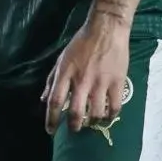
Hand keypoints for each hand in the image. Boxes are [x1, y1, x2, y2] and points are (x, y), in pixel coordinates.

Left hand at [43, 13, 131, 133]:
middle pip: (75, 111)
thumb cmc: (81, 43)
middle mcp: (81, 80)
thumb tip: (44, 99)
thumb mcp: (61, 59)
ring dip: (92, 122)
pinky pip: (114, 107)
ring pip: (95, 112)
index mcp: (65, 73)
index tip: (50, 131)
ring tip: (90, 122)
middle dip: (73, 126)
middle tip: (73, 130)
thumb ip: (52, 79)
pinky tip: (107, 116)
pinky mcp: (117, 83)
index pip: (54, 101)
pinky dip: (110, 115)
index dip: (51, 119)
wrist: (106, 30)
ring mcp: (101, 82)